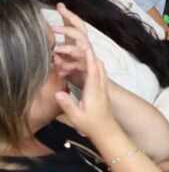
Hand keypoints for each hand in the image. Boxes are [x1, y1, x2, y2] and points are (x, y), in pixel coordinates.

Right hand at [52, 10, 117, 137]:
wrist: (107, 132)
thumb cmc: (91, 125)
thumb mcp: (76, 117)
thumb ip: (68, 104)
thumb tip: (58, 93)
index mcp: (94, 90)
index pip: (92, 70)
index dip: (88, 57)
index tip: (84, 44)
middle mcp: (101, 86)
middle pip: (98, 65)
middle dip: (89, 52)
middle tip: (80, 39)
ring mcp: (103, 87)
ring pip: (100, 68)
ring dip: (92, 57)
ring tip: (82, 48)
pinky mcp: (103, 90)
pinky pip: (100, 73)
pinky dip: (94, 65)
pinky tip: (88, 63)